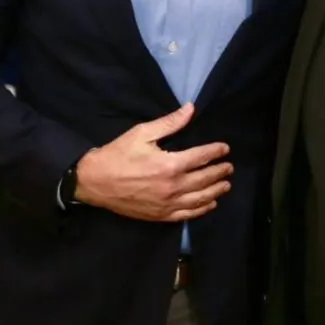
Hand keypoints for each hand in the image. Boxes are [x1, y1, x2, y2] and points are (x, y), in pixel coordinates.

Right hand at [74, 103, 232, 221]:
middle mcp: (173, 186)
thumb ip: (170, 123)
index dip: (216, 152)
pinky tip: (209, 204)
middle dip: (220, 172)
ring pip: (200, 199)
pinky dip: (201, 209)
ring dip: (216, 191)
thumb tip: (191, 108)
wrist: (95, 182)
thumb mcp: (142, 133)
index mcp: (170, 164)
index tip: (225, 148)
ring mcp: (167, 204)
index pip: (202, 157)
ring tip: (225, 185)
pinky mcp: (160, 215)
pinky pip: (187, 214)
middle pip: (205, 179)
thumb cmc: (118, 154)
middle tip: (229, 167)